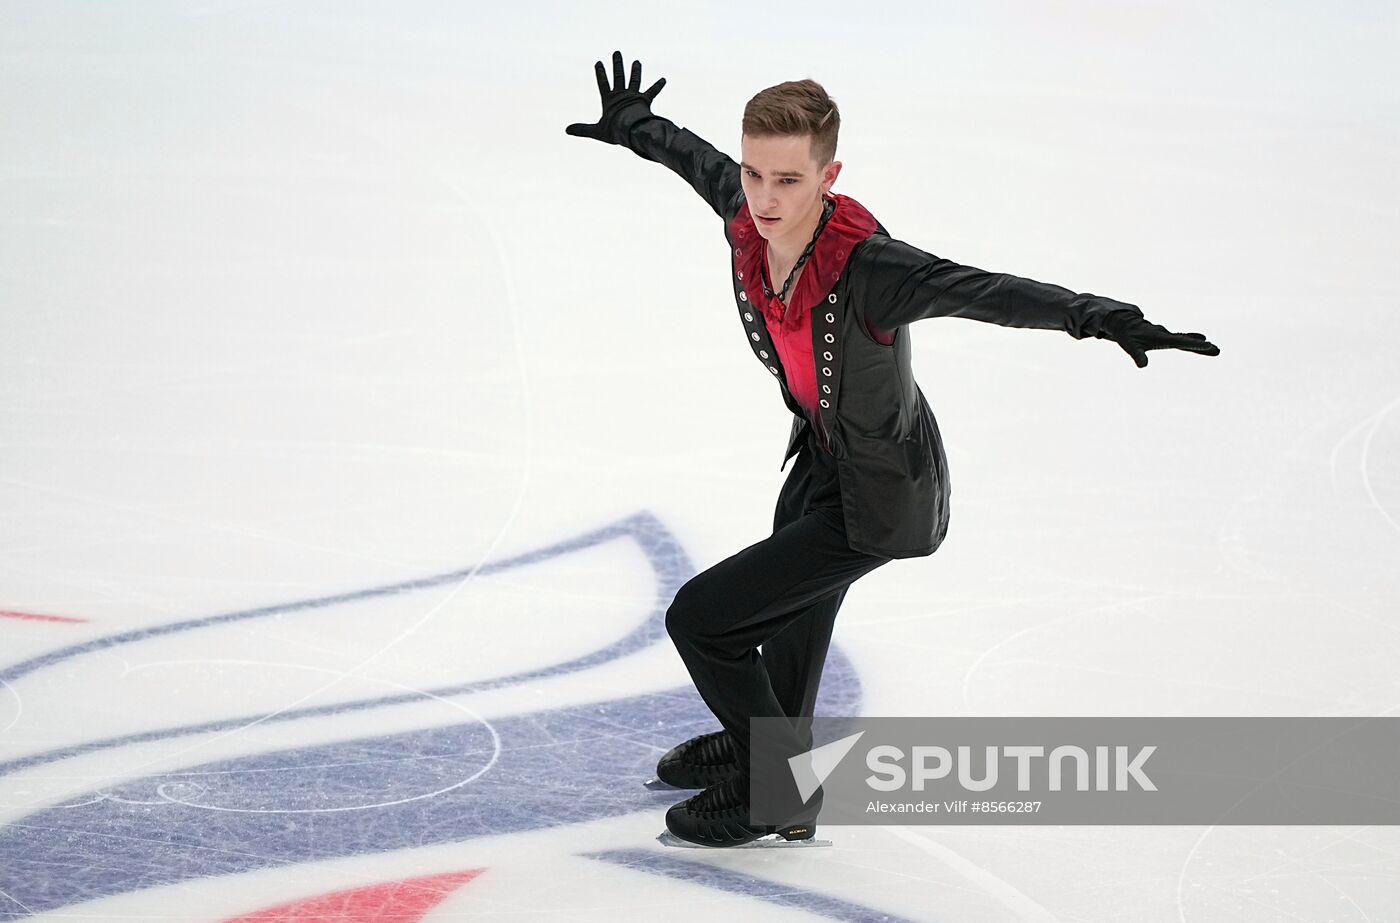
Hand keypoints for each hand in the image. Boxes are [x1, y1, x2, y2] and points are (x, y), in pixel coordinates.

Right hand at [565, 50, 666, 144]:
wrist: (631, 130)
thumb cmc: (614, 131)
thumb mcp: (596, 131)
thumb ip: (582, 130)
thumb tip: (566, 130)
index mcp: (609, 100)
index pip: (603, 83)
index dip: (600, 73)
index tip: (599, 62)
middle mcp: (621, 95)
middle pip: (619, 76)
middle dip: (617, 64)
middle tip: (617, 53)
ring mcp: (633, 96)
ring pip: (634, 80)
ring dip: (635, 71)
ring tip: (637, 62)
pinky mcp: (644, 100)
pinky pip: (652, 91)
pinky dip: (658, 86)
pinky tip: (664, 79)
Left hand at [1098, 312, 1219, 367]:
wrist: (1124, 324)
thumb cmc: (1127, 336)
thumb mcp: (1130, 347)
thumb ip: (1137, 355)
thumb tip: (1143, 365)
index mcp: (1160, 337)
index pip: (1179, 341)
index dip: (1193, 343)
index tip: (1208, 344)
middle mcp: (1165, 335)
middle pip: (1186, 341)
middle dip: (1201, 346)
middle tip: (1217, 350)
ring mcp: (1166, 335)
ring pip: (1185, 339)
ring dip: (1198, 343)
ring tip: (1213, 347)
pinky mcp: (1164, 337)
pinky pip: (1180, 339)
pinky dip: (1191, 341)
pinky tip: (1200, 341)